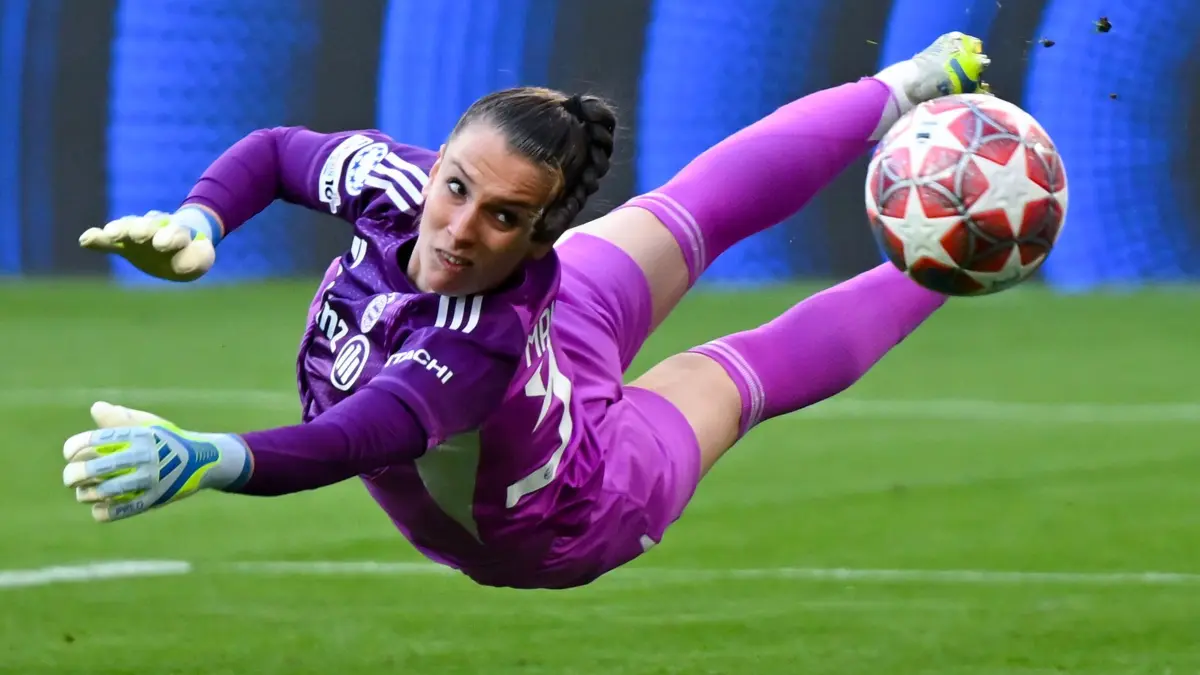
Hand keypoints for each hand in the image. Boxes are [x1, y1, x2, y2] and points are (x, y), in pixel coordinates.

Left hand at [62, 402, 250, 521]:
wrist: (202, 460)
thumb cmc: (167, 439)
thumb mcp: (148, 423)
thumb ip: (120, 418)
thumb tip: (96, 408)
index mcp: (135, 435)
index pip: (91, 442)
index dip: (72, 449)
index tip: (71, 454)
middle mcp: (140, 456)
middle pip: (91, 469)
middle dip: (72, 475)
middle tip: (71, 478)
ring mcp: (147, 480)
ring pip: (101, 493)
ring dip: (86, 494)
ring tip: (85, 492)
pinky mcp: (152, 499)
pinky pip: (117, 511)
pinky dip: (102, 512)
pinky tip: (100, 507)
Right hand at [78, 207, 220, 281]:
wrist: (181, 244)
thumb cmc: (190, 254)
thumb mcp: (200, 258)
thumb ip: (196, 260)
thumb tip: (186, 265)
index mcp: (179, 232)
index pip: (177, 233)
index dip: (170, 237)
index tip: (162, 245)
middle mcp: (157, 227)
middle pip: (150, 226)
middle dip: (144, 230)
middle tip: (138, 235)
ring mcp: (137, 232)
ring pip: (129, 228)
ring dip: (121, 230)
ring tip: (111, 234)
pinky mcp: (122, 243)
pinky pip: (108, 241)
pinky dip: (96, 239)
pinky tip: (85, 241)